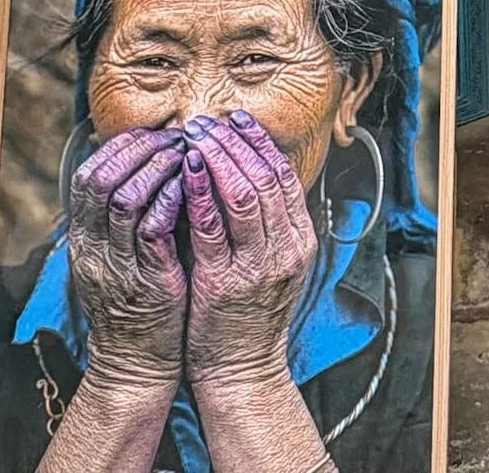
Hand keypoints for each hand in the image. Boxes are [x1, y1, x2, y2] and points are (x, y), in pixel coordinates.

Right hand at [65, 128, 187, 386]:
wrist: (136, 362)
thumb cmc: (137, 299)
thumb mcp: (118, 255)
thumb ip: (125, 217)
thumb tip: (148, 165)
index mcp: (84, 239)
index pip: (88, 176)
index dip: (119, 147)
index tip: (151, 131)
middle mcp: (93, 249)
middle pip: (101, 180)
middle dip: (138, 150)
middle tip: (173, 136)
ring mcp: (117, 265)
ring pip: (124, 199)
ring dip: (156, 169)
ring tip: (184, 154)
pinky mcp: (146, 281)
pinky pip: (152, 231)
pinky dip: (170, 202)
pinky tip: (191, 186)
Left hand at [180, 112, 318, 388]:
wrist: (242, 370)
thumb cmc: (249, 313)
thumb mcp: (272, 264)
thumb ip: (267, 224)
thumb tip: (246, 171)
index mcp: (300, 240)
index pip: (285, 176)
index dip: (260, 143)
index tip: (238, 118)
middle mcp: (287, 248)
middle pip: (267, 177)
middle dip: (237, 141)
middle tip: (210, 119)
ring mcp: (260, 265)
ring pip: (246, 194)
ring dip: (219, 157)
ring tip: (196, 135)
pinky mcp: (226, 282)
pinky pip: (215, 227)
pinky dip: (202, 193)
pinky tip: (189, 170)